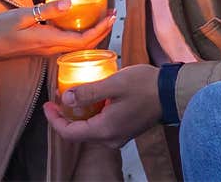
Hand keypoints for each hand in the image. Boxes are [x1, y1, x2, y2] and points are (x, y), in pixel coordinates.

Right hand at [0, 0, 114, 60]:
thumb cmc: (0, 30)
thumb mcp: (22, 15)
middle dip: (102, 31)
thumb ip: (46, 10)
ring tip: (102, 18)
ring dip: (93, 33)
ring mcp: (47, 50)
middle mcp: (51, 48)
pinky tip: (81, 24)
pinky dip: (81, 35)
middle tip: (113, 15)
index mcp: (49, 40)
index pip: (83, 39)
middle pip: (85, 44)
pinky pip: (68, 44)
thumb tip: (69, 3)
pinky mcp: (43, 48)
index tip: (111, 17)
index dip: (100, 29)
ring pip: (78, 45)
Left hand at [43, 64, 161, 148]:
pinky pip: (101, 126)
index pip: (69, 133)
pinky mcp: (125, 129)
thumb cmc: (146, 86)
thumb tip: (66, 99)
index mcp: (105, 130)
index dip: (54, 120)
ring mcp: (119, 135)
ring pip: (90, 129)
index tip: (47, 105)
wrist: (172, 93)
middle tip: (57, 98)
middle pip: (78, 133)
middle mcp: (110, 137)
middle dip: (64, 117)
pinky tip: (92, 98)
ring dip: (78, 115)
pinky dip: (91, 114)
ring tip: (72, 94)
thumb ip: (88, 92)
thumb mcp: (113, 84)